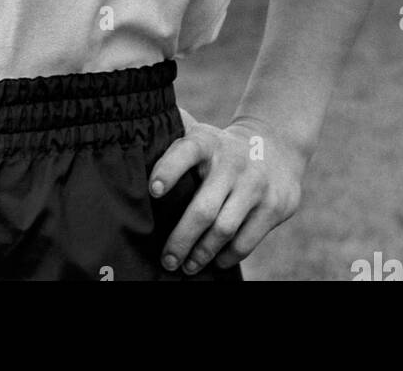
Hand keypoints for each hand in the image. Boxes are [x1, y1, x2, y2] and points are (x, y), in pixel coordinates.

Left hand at [148, 108, 306, 275]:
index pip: (186, 152)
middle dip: (181, 238)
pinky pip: (247, 240)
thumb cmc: (219, 148)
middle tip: (166, 259)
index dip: (168, 170)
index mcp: (206, 142)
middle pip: (203, 208)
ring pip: (224, 229)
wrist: (275, 144)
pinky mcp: (275, 206)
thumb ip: (171, 140)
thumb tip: (127, 136)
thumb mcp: (200, 135)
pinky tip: (215, 262)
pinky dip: (228, 256)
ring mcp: (255, 185)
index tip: (152, 191)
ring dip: (202, 253)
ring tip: (187, 266)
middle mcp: (232, 162)